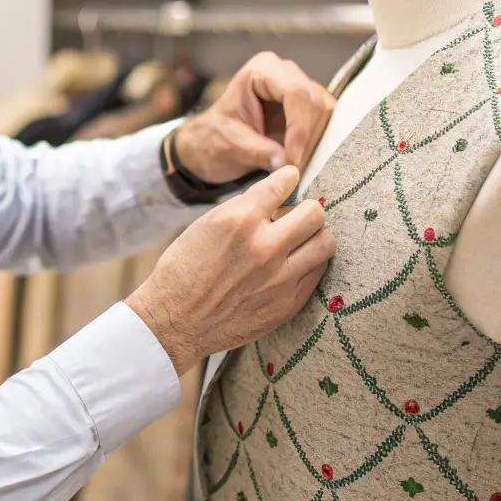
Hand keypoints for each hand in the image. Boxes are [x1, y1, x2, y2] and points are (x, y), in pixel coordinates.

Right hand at [127, 166, 334, 374]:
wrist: (174, 322)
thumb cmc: (183, 272)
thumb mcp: (205, 226)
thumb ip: (243, 211)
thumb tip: (274, 201)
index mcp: (239, 219)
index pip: (284, 183)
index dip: (288, 179)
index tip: (289, 180)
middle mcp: (264, 246)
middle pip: (314, 213)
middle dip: (306, 210)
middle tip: (297, 217)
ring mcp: (280, 278)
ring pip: (325, 243)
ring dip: (314, 237)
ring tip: (301, 242)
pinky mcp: (288, 304)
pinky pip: (317, 274)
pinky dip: (308, 265)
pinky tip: (293, 266)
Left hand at [173, 52, 334, 184]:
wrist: (211, 144)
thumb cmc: (214, 138)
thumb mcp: (230, 145)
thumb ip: (259, 152)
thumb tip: (288, 164)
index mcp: (261, 70)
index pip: (295, 93)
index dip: (299, 128)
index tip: (293, 159)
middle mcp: (285, 73)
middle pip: (315, 102)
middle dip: (309, 138)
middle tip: (296, 168)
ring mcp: (300, 89)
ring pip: (326, 115)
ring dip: (316, 143)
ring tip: (297, 167)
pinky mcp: (308, 109)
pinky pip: (325, 125)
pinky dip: (317, 145)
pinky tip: (303, 161)